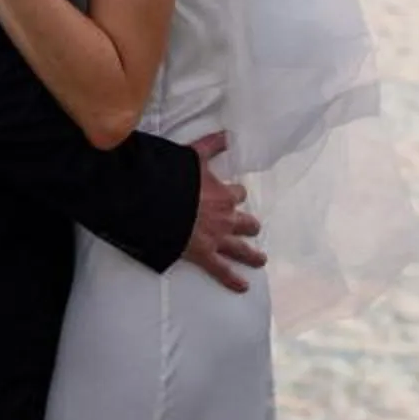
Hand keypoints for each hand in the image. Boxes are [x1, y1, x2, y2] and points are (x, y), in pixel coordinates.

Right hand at [182, 130, 264, 292]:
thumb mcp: (194, 156)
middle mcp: (225, 218)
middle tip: (253, 228)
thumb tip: (228, 133)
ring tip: (260, 260)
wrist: (158, 202)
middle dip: (249, 225)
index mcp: (224, 195)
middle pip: (246, 222)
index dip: (235, 194)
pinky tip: (243, 286)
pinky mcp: (205, 255)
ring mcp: (217, 238)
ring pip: (241, 249)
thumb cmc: (175, 178)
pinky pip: (222, 270)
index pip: (238, 194)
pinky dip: (233, 280)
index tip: (234, 195)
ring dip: (252, 255)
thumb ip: (212, 145)